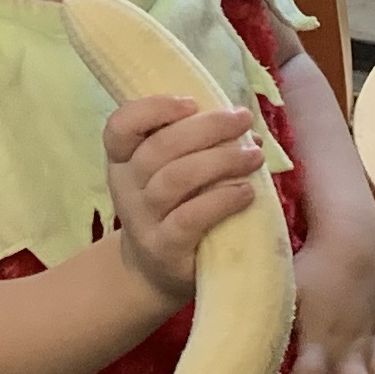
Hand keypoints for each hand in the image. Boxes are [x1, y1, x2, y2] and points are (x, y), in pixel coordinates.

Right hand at [103, 95, 266, 301]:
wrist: (155, 271)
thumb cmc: (174, 207)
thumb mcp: (171, 171)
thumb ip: (198, 144)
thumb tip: (247, 128)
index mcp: (124, 159)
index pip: (121, 126)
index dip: (153, 109)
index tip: (192, 102)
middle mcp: (126, 187)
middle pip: (158, 147)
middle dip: (206, 127)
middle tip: (241, 119)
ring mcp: (142, 220)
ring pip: (175, 179)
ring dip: (220, 161)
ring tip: (253, 156)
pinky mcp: (164, 248)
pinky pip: (189, 219)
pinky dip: (221, 201)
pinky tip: (246, 192)